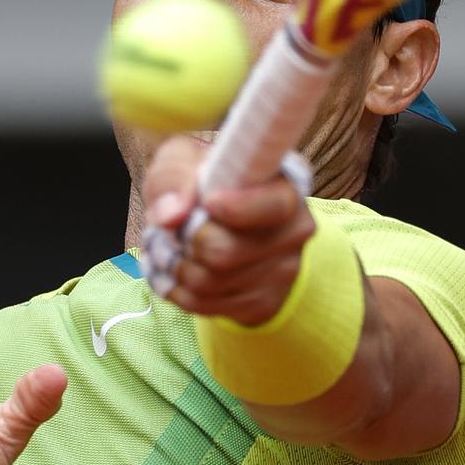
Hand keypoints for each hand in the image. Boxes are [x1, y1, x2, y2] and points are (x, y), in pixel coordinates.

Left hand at [143, 137, 314, 325]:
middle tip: (172, 230)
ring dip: (174, 267)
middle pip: (225, 252)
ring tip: (167, 248)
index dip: (237, 208)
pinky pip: (205, 305)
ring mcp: (284, 270)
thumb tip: (171, 216)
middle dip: (184, 243)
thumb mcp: (184, 159)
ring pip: (209, 283)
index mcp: (288, 184)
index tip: (208, 201)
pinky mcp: (264, 302)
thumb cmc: (203, 183)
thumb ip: (176, 177)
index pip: (275, 205)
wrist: (219, 222)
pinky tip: (174, 272)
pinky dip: (177, 289)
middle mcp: (296, 228)